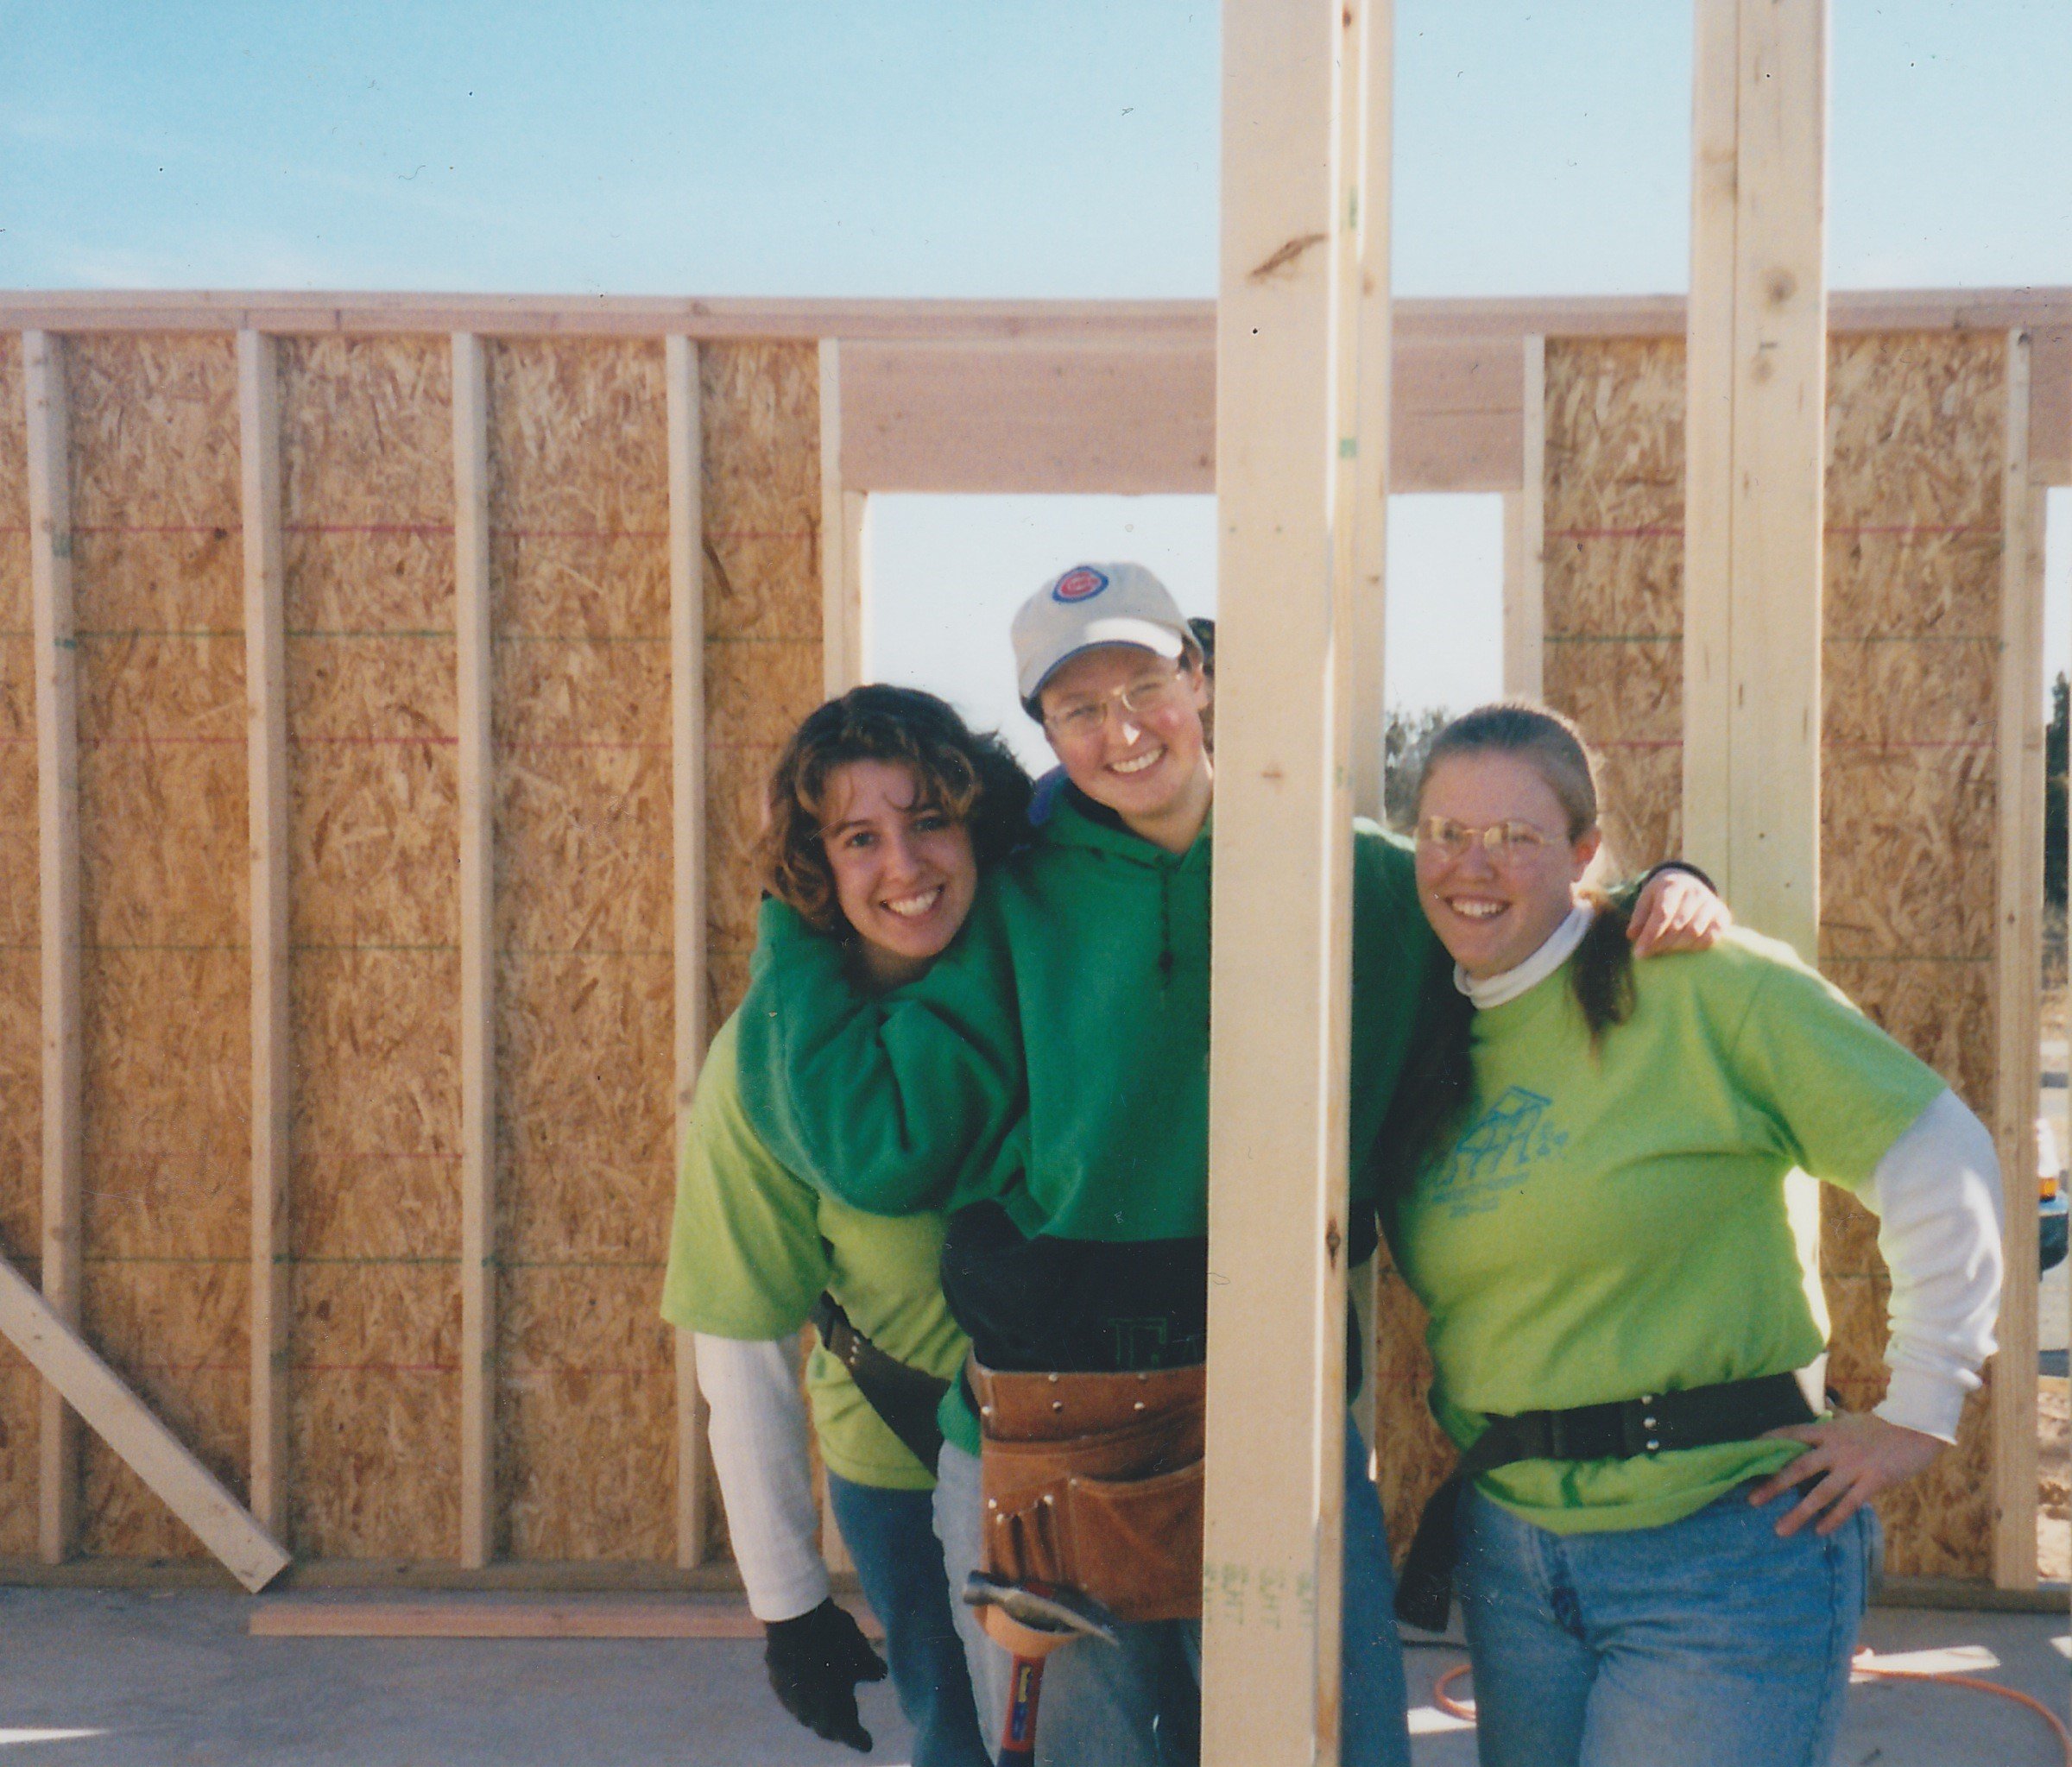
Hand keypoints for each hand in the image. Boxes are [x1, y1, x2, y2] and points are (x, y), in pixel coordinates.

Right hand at [763, 1597, 886, 1752]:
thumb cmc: (836, 1642)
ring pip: (807, 1714)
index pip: (851, 1736)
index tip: (867, 1745)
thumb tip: (880, 1674)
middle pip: (826, 1729)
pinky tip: (809, 1684)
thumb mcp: (863, 1655)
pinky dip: (805, 1695)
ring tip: (828, 1707)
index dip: (860, 1740)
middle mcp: (811, 1715)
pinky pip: (794, 1697)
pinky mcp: (777, 1684)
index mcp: (836, 1714)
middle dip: (839, 1730)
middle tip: (848, 1728)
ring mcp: (790, 1700)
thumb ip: (873, 1670)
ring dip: (819, 1713)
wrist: (794, 1621)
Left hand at [1628, 868, 1731, 956]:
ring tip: (1664, 950)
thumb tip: (1632, 935)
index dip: (1650, 935)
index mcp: (1673, 885)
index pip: (1663, 913)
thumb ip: (1639, 916)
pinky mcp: (1722, 915)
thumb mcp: (1647, 898)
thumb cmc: (1663, 894)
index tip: (1639, 952)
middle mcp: (1694, 892)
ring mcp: (1711, 903)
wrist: (1688, 882)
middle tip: (1649, 953)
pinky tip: (1684, 947)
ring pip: (1694, 932)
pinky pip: (1711, 937)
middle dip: (1661, 943)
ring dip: (1676, 946)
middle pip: (1677, 924)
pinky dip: (1696, 946)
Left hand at [1746, 1412, 1945, 1537]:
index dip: (1770, 1441)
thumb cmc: (1885, 1425)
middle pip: (1798, 1467)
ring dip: (1799, 1512)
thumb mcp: (1855, 1419)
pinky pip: (1849, 1503)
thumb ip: (1837, 1417)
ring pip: (1820, 1492)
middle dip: (1773, 1484)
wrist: (1919, 1428)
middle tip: (1751, 1500)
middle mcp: (1836, 1447)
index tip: (1747, 1451)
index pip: (1792, 1434)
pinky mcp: (1873, 1480)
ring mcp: (1854, 1465)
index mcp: (1829, 1431)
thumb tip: (1827, 1404)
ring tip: (1780, 1529)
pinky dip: (1833, 1518)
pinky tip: (1819, 1531)